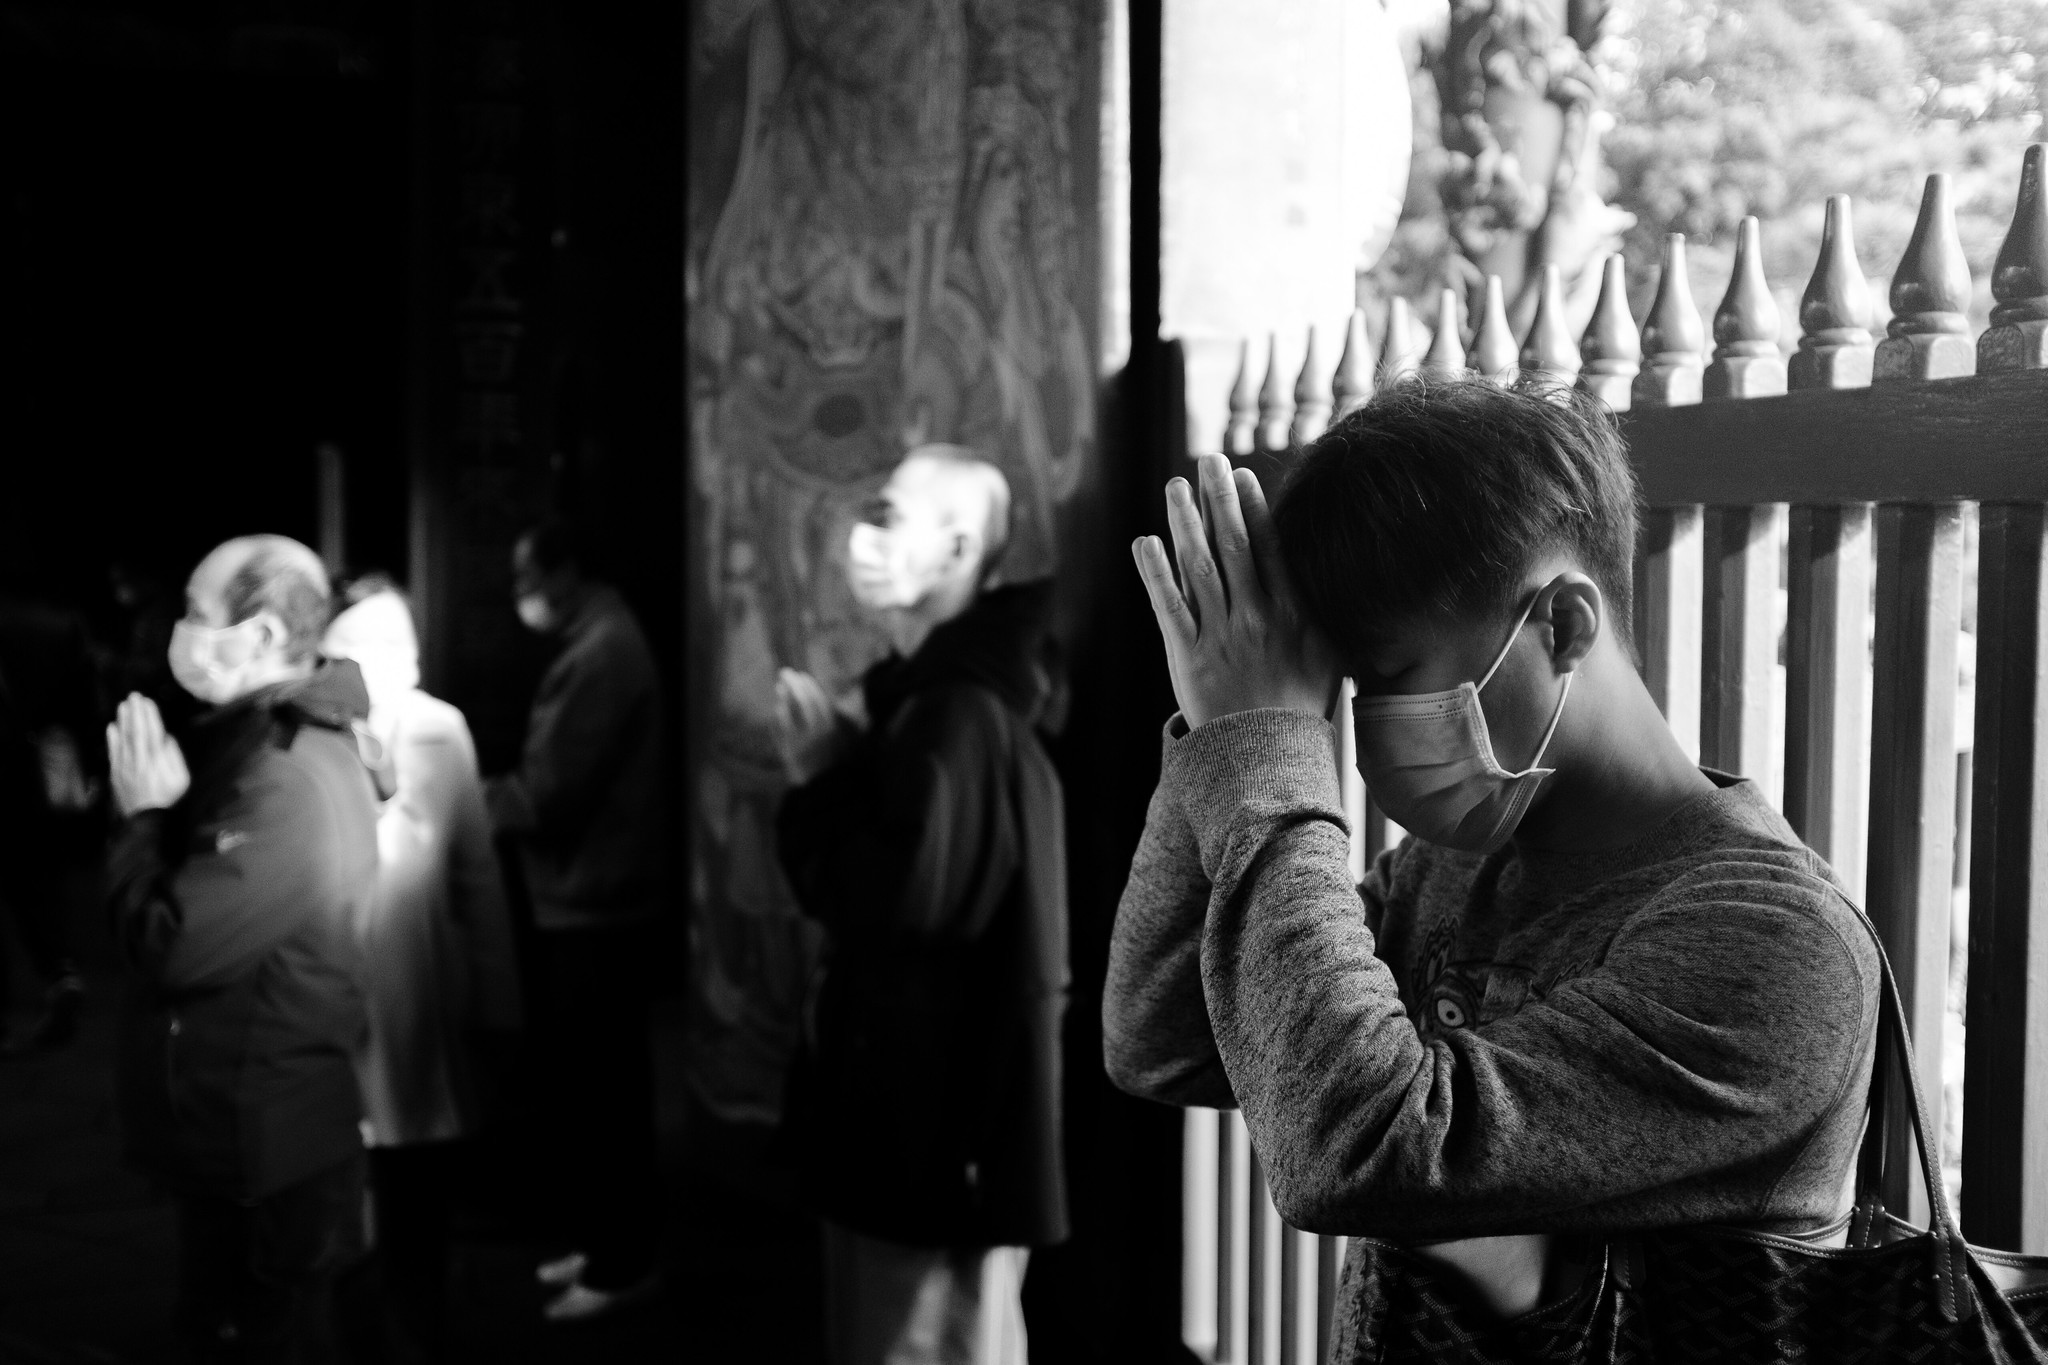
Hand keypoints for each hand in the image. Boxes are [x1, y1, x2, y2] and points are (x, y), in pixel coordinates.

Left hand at [106, 693, 190, 816]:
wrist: (147, 821)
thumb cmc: (169, 798)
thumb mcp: (182, 779)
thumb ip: (174, 757)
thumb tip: (166, 738)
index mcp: (156, 761)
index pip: (152, 733)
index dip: (149, 716)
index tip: (147, 702)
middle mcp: (138, 761)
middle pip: (136, 733)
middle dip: (135, 714)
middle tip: (133, 696)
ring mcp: (125, 767)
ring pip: (123, 740)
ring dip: (123, 722)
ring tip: (123, 706)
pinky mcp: (116, 773)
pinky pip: (113, 753)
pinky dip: (112, 740)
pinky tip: (111, 727)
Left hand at [774, 668, 852, 784]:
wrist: (828, 792)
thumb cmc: (841, 766)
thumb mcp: (848, 742)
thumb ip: (840, 723)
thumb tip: (829, 703)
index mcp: (831, 729)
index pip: (817, 700)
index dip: (808, 685)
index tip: (802, 675)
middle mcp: (813, 733)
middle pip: (800, 702)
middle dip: (792, 685)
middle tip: (785, 673)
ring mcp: (797, 743)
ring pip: (786, 715)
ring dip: (782, 699)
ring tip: (779, 688)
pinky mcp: (786, 754)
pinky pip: (778, 732)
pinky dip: (776, 719)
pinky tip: (776, 710)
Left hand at [1131, 453, 1340, 729]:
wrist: (1270, 757)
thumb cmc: (1303, 704)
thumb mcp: (1332, 654)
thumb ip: (1328, 611)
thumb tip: (1340, 574)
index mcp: (1293, 614)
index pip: (1270, 548)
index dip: (1254, 508)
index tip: (1242, 476)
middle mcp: (1256, 618)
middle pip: (1233, 545)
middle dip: (1219, 499)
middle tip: (1207, 461)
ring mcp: (1221, 637)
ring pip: (1199, 567)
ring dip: (1185, 522)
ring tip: (1175, 486)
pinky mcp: (1189, 657)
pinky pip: (1168, 607)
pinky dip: (1156, 573)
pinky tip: (1146, 542)